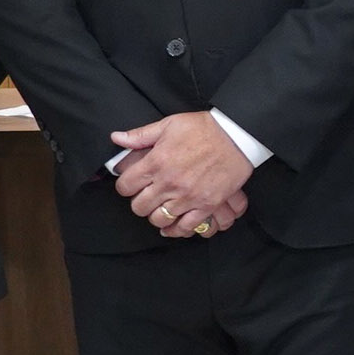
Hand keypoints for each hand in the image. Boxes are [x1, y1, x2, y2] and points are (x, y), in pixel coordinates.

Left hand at [111, 112, 252, 237]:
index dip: (125, 186)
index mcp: (156, 162)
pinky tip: (173, 225)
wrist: (236, 136)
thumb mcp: (169, 124)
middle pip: (139, 207)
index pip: (125, 186)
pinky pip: (184, 228)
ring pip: (159, 220)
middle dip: (139, 202)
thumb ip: (140, 135)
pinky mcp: (205, 206)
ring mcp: (187, 197)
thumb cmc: (204, 128)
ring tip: (161, 208)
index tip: (131, 184)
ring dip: (156, 215)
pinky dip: (176, 230)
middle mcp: (169, 183)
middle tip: (146, 196)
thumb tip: (116, 138)